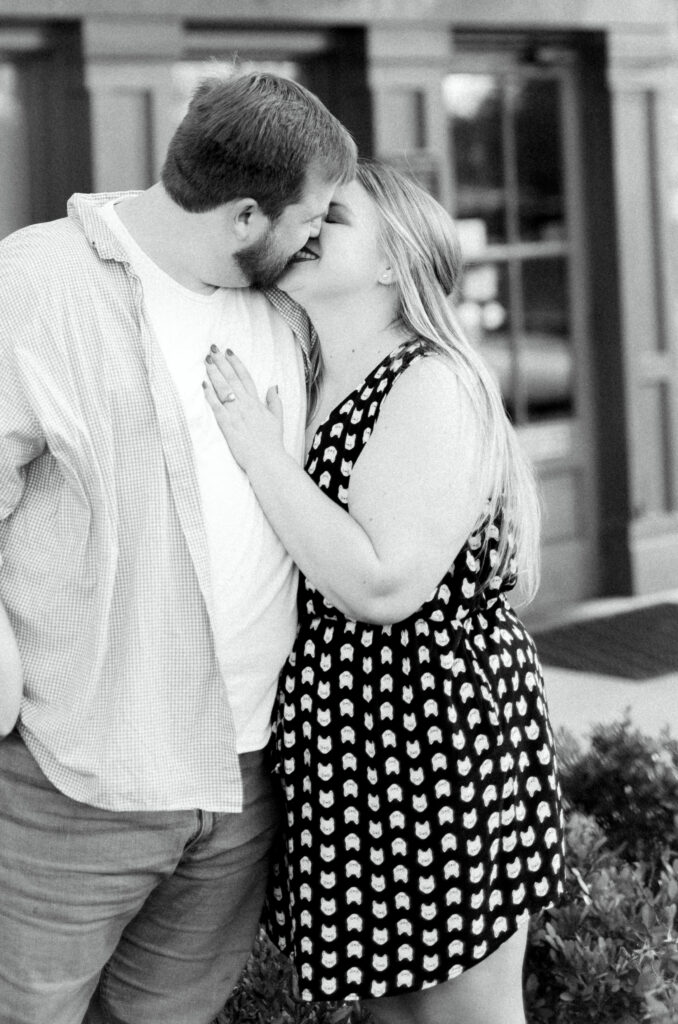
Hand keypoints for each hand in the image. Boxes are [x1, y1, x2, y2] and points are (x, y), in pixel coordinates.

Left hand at [203, 347, 283, 472]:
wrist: (267, 459)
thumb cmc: (272, 442)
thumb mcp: (277, 419)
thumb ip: (274, 401)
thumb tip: (273, 386)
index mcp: (257, 402)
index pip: (245, 377)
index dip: (236, 363)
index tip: (229, 352)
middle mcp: (246, 404)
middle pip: (232, 378)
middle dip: (221, 363)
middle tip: (212, 349)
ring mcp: (236, 414)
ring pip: (223, 389)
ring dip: (214, 373)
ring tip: (206, 361)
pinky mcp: (227, 425)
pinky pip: (216, 406)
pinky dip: (210, 395)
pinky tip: (203, 384)